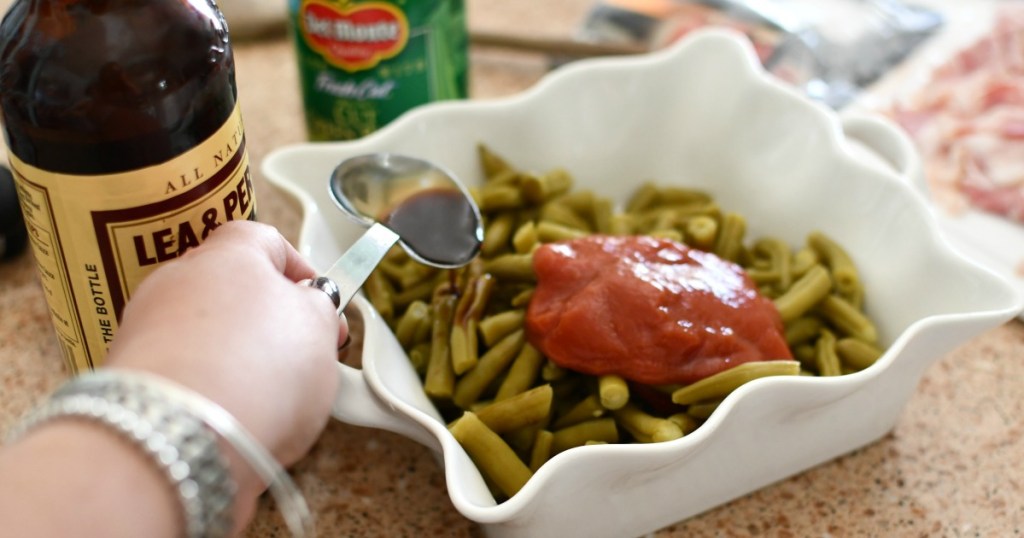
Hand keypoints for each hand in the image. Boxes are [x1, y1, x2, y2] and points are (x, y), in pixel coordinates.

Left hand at [106, 220, 344, 509]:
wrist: (180, 435)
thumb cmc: (255, 372)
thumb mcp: (319, 330)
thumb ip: (318, 308)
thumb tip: (312, 304)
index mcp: (228, 255)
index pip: (265, 240)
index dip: (297, 267)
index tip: (317, 295)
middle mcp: (177, 280)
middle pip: (228, 288)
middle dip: (263, 318)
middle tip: (297, 352)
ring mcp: (145, 328)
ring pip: (201, 333)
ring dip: (230, 357)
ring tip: (264, 397)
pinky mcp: (129, 378)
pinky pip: (179, 374)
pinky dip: (203, 391)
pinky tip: (229, 418)